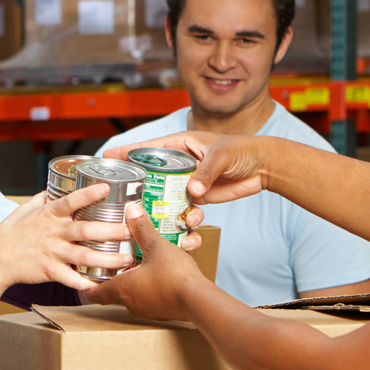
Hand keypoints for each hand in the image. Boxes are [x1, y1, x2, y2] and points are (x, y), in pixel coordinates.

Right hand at [0, 184, 133, 290]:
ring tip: (126, 259)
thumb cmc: (10, 233)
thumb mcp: (25, 210)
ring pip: (84, 256)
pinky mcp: (49, 270)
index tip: (107, 188)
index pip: (70, 201)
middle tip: (130, 230)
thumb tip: (54, 188)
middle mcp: (53, 232)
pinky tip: (103, 286)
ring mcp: (52, 252)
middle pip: (86, 230)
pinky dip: (86, 283)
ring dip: (107, 258)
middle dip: (110, 230)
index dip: (88, 194)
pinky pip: (71, 279)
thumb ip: (43, 200)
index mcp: (48, 215)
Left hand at [83, 201, 209, 321]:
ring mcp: (147, 309)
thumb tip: (132, 211)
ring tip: (139, 265)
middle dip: (115, 277)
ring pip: (135, 293)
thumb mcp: (156, 246)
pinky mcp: (162, 311)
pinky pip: (152, 297)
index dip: (88, 286)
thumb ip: (142, 229)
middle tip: (114, 264)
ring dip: (136, 280)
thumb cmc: (174, 275)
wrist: (199, 299)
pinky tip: (161, 273)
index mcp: (122, 289)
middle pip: (115, 292)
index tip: (85, 279)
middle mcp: (131, 302)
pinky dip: (152, 286)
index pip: (95, 293)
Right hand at [103, 132, 276, 205]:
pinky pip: (183, 210)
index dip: (126, 152)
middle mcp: (179, 163)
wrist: (263, 167)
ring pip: (165, 197)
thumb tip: (192, 192)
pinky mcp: (198, 197)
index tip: (106, 157)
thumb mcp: (221, 156)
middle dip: (140, 188)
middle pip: (150, 175)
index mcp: (180, 145)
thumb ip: (205, 172)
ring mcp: (187, 181)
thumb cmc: (242, 150)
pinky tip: (191, 224)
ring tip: (170, 216)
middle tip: (128, 201)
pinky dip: (184, 220)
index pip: (147, 148)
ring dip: (165, 210)